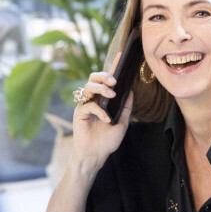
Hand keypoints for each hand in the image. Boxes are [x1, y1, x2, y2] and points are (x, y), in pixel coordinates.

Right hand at [72, 53, 132, 167]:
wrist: (96, 156)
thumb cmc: (107, 140)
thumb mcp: (122, 123)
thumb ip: (126, 107)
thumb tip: (131, 91)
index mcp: (103, 99)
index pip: (108, 80)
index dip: (114, 66)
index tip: (121, 55)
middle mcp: (93, 99)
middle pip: (94, 78)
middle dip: (104, 76)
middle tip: (114, 82)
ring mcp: (85, 105)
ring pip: (88, 87)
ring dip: (101, 88)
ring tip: (111, 95)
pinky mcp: (79, 113)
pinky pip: (88, 105)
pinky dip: (98, 110)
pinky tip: (106, 119)